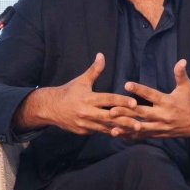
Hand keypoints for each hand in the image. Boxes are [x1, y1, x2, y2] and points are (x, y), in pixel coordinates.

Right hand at [14, 53, 137, 135]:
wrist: (49, 108)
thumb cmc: (68, 92)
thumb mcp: (81, 80)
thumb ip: (94, 70)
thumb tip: (101, 55)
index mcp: (88, 98)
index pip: (108, 99)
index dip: (122, 101)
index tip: (135, 103)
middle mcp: (86, 112)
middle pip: (110, 117)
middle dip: (125, 121)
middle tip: (140, 123)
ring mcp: (85, 124)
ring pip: (106, 128)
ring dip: (121, 129)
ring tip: (136, 130)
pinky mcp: (84, 132)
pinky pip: (100, 133)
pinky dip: (111, 133)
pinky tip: (124, 134)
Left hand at [110, 59, 189, 138]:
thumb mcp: (188, 87)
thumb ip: (181, 74)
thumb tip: (182, 60)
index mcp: (168, 102)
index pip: (151, 94)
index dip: (139, 89)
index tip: (126, 84)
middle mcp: (163, 115)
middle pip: (142, 114)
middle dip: (126, 112)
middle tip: (111, 110)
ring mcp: (161, 127)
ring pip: (141, 127)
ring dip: (126, 127)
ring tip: (112, 126)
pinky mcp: (160, 134)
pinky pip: (144, 136)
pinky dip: (132, 136)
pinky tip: (121, 136)